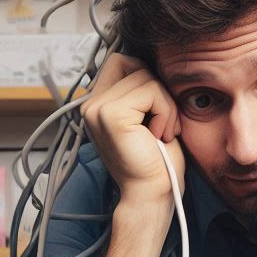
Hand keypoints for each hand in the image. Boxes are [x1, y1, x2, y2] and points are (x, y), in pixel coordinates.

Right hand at [82, 54, 185, 205]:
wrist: (150, 195)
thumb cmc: (155, 163)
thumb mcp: (147, 117)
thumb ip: (139, 91)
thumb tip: (149, 61)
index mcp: (96, 104)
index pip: (121, 61)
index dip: (146, 79)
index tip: (154, 114)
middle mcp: (90, 104)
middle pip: (133, 63)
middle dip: (157, 90)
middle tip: (162, 124)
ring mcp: (97, 108)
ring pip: (146, 77)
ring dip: (166, 105)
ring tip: (161, 133)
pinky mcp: (111, 115)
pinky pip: (151, 91)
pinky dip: (166, 111)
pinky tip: (159, 136)